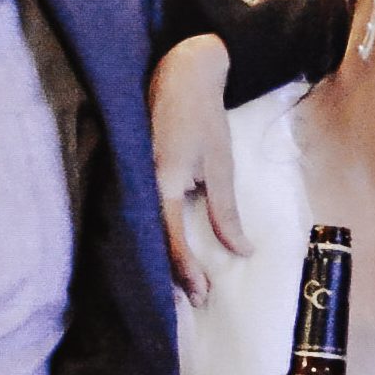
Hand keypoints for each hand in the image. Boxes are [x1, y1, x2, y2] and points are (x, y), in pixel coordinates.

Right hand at [150, 34, 246, 305]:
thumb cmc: (203, 118)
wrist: (179, 75)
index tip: (202, 294)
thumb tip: (242, 251)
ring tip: (183, 283)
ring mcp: (132, 179)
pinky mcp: (132, 174)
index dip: (186, 269)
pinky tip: (166, 251)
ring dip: (163, 258)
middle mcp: (140, 184)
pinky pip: (141, 214)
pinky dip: (155, 236)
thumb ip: (226, 212)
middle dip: (172, 272)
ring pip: (145, 230)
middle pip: (152, 241)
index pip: (171, 238)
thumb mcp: (220, 166)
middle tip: (194, 299)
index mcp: (162, 182)